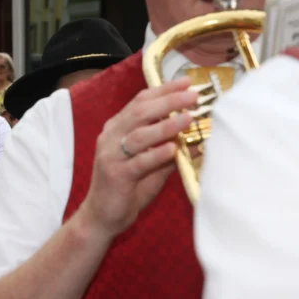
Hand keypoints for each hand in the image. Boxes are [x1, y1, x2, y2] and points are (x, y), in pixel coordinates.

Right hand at [80, 77, 198, 237]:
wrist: (101, 217)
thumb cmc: (127, 189)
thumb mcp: (151, 166)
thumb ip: (169, 151)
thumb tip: (197, 139)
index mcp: (117, 129)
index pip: (140, 102)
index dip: (163, 90)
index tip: (185, 82)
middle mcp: (111, 137)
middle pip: (140, 112)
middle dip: (168, 102)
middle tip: (192, 96)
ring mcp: (111, 155)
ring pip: (139, 134)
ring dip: (166, 125)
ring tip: (188, 118)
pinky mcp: (115, 175)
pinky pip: (138, 162)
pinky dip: (156, 154)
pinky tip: (173, 148)